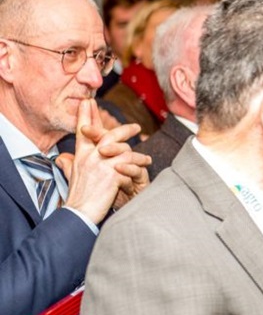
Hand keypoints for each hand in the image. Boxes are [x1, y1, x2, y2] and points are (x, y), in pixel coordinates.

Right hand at [59, 99, 147, 223]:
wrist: (79, 214)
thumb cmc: (78, 197)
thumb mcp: (71, 176)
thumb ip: (70, 164)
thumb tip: (63, 158)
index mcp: (80, 156)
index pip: (83, 131)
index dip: (86, 115)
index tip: (87, 101)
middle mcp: (90, 157)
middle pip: (109, 135)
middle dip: (123, 129)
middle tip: (136, 127)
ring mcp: (101, 164)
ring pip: (123, 150)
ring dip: (137, 154)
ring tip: (147, 158)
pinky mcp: (112, 174)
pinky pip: (130, 164)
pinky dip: (138, 167)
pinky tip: (145, 168)